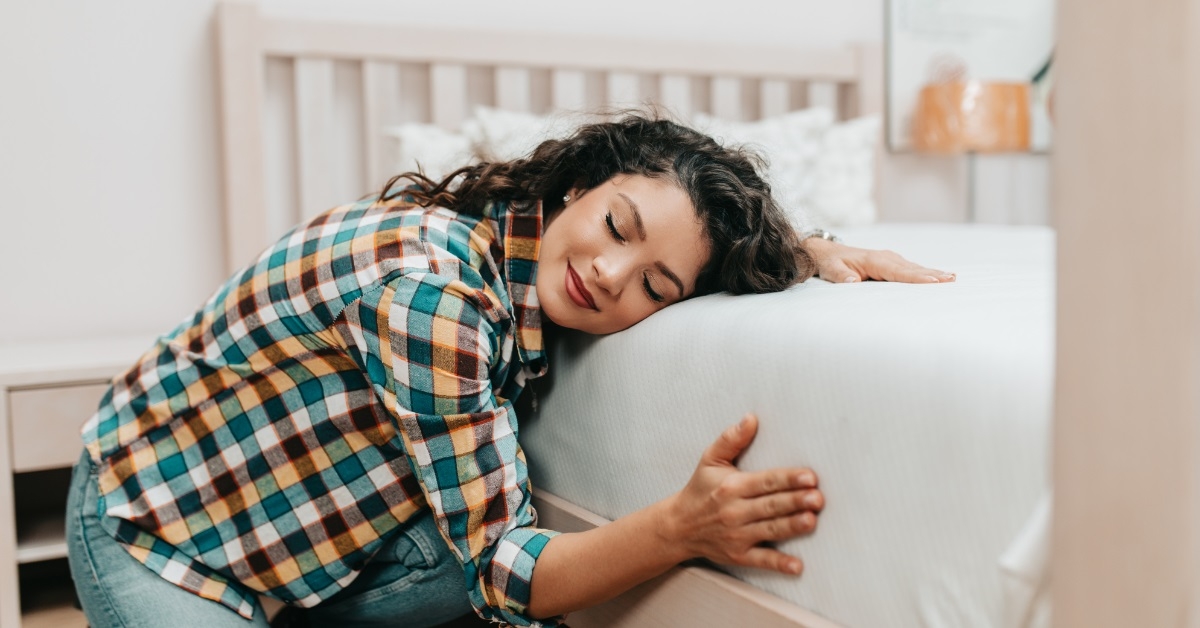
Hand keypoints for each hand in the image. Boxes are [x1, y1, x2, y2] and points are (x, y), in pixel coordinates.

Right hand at [666, 415, 822, 574]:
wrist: (678, 526)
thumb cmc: (700, 490)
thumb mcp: (710, 460)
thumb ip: (731, 439)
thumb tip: (751, 419)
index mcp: (732, 486)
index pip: (765, 481)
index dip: (788, 479)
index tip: (809, 476)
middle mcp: (734, 511)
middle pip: (771, 505)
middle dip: (795, 501)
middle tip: (818, 498)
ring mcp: (737, 535)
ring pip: (770, 530)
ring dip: (791, 526)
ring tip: (811, 520)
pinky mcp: (738, 555)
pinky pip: (761, 560)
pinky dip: (779, 564)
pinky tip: (797, 566)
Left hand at [802, 237, 955, 283]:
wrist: (827, 252)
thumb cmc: (830, 262)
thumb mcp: (830, 269)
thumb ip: (841, 275)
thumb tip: (852, 280)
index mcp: (873, 260)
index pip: (898, 271)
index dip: (916, 277)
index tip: (932, 281)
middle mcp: (885, 257)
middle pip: (911, 268)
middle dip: (932, 274)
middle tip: (951, 280)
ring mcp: (890, 259)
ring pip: (914, 267)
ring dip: (933, 272)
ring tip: (952, 278)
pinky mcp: (891, 263)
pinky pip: (910, 269)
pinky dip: (925, 272)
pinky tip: (940, 277)